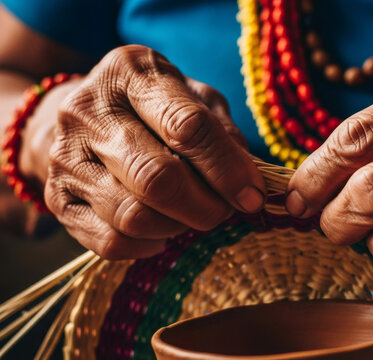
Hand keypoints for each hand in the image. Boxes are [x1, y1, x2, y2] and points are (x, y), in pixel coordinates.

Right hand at [31, 45, 264, 258]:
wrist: (86, 117)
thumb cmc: (156, 107)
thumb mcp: (194, 98)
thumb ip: (223, 131)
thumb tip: (247, 181)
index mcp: (132, 73)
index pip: (187, 127)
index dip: (227, 168)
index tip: (253, 195)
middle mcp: (88, 111)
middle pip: (157, 178)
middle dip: (206, 206)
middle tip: (226, 210)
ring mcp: (66, 157)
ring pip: (133, 216)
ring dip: (179, 226)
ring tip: (194, 215)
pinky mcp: (58, 199)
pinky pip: (111, 242)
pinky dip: (149, 245)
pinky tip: (164, 229)